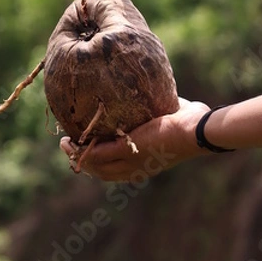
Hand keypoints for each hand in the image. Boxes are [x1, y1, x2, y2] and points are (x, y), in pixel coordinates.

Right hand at [60, 98, 210, 181]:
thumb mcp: (168, 116)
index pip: (116, 169)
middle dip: (83, 161)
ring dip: (77, 155)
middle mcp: (135, 168)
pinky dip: (81, 149)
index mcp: (144, 164)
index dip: (99, 161)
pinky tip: (71, 141)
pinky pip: (96, 153)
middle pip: (101, 171)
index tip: (88, 148)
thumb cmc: (190, 121)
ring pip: (94, 165)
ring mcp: (130, 162)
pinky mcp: (126, 150)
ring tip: (65, 143)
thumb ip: (158, 108)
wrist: (196, 130)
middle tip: (70, 148)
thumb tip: (155, 89)